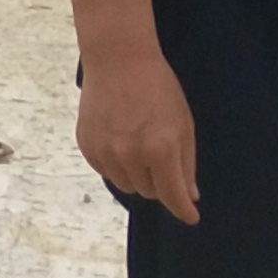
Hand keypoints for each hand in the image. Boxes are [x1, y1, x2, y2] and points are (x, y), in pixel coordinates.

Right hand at [78, 46, 199, 223]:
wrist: (118, 60)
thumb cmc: (157, 88)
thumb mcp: (183, 125)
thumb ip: (186, 164)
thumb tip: (189, 195)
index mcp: (160, 150)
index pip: (172, 196)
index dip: (184, 210)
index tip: (191, 217)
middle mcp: (130, 156)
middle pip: (149, 192)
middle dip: (160, 182)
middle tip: (162, 157)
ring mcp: (105, 152)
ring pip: (125, 184)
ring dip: (136, 175)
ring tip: (139, 145)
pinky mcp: (87, 146)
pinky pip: (105, 170)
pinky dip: (116, 164)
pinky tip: (121, 140)